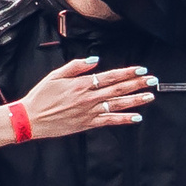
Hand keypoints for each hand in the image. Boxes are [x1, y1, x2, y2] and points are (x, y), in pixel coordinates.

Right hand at [0, 57, 154, 144]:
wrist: (32, 118)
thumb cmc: (41, 96)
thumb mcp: (55, 75)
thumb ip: (76, 66)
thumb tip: (94, 61)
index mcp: (82, 84)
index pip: (110, 76)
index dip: (127, 73)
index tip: (141, 70)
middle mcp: (89, 98)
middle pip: (118, 89)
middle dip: (137, 84)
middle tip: (153, 81)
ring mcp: (89, 112)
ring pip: (117, 104)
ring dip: (135, 100)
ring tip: (150, 96)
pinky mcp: (88, 124)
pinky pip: (109, 121)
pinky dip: (123, 119)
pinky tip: (136, 117)